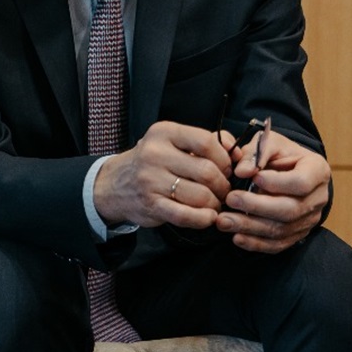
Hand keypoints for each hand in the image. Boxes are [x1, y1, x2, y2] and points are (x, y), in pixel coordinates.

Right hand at [94, 121, 231, 229]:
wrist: (114, 185)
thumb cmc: (152, 162)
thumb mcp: (173, 142)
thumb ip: (207, 142)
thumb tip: (237, 152)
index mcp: (164, 133)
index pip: (206, 141)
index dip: (224, 158)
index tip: (227, 168)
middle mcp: (155, 154)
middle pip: (206, 171)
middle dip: (223, 184)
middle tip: (223, 190)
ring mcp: (151, 180)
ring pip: (199, 195)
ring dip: (214, 203)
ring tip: (214, 203)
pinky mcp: (151, 205)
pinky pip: (185, 215)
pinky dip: (203, 218)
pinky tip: (208, 216)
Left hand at [215, 129, 329, 253]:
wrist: (289, 171)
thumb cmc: (279, 154)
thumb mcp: (270, 143)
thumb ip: (256, 153)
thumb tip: (242, 171)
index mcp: (317, 170)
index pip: (301, 182)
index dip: (277, 183)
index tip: (254, 178)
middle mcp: (318, 198)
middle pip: (290, 209)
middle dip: (257, 207)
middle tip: (230, 199)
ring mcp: (309, 220)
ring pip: (281, 230)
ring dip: (250, 227)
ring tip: (224, 221)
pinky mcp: (297, 235)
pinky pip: (278, 245)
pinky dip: (256, 243)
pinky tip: (236, 237)